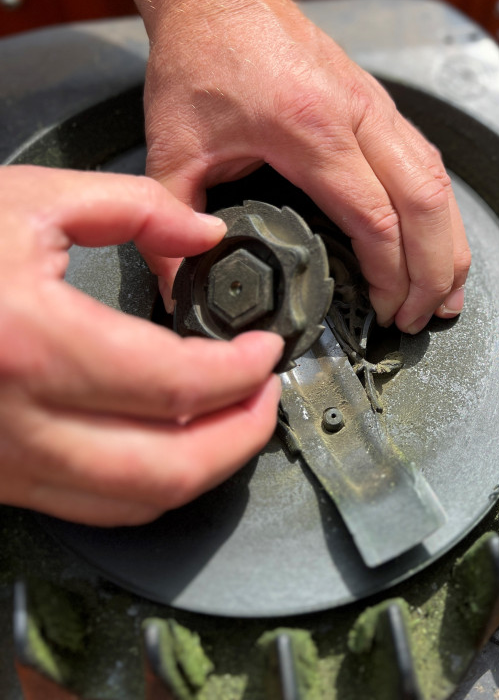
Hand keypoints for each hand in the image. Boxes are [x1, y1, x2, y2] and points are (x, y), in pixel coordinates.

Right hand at [0, 166, 282, 525]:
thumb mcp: (31, 199)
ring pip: (131, 504)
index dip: (241, 372)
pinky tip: (168, 446)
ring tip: (233, 425)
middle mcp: (18, 418)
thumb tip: (202, 233)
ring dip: (201, 471)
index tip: (264, 352)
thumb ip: (133, 208)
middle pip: (166, 468)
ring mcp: (4, 458)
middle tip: (266, 400)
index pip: (175, 383)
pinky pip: (90, 506)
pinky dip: (146, 487)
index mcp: (33, 341)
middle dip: (240, 439)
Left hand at [143, 0, 470, 333]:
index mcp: (311, 129)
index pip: (375, 216)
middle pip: (424, 201)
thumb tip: (180, 288)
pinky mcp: (377, 101)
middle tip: (423, 318)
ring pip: (438, 179)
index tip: (385, 313)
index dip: (390, 274)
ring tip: (449, 291)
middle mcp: (358, 114)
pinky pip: (427, 159)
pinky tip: (438, 235)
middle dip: (434, 270)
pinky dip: (440, 206)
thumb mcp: (172, 145)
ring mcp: (375, 104)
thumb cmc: (201, 55)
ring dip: (450, 240)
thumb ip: (172, 221)